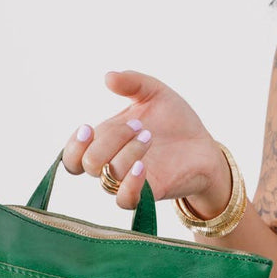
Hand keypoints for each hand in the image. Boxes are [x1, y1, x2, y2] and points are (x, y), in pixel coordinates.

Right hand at [62, 70, 231, 214]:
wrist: (204, 145)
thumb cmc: (176, 120)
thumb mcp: (154, 93)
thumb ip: (132, 82)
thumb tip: (109, 77)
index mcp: (106, 141)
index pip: (73, 157)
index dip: (73, 146)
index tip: (88, 128)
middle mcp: (112, 164)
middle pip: (87, 163)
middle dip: (109, 140)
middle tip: (138, 125)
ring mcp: (129, 181)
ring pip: (107, 178)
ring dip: (125, 154)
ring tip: (149, 136)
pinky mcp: (148, 194)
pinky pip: (125, 200)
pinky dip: (129, 184)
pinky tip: (142, 166)